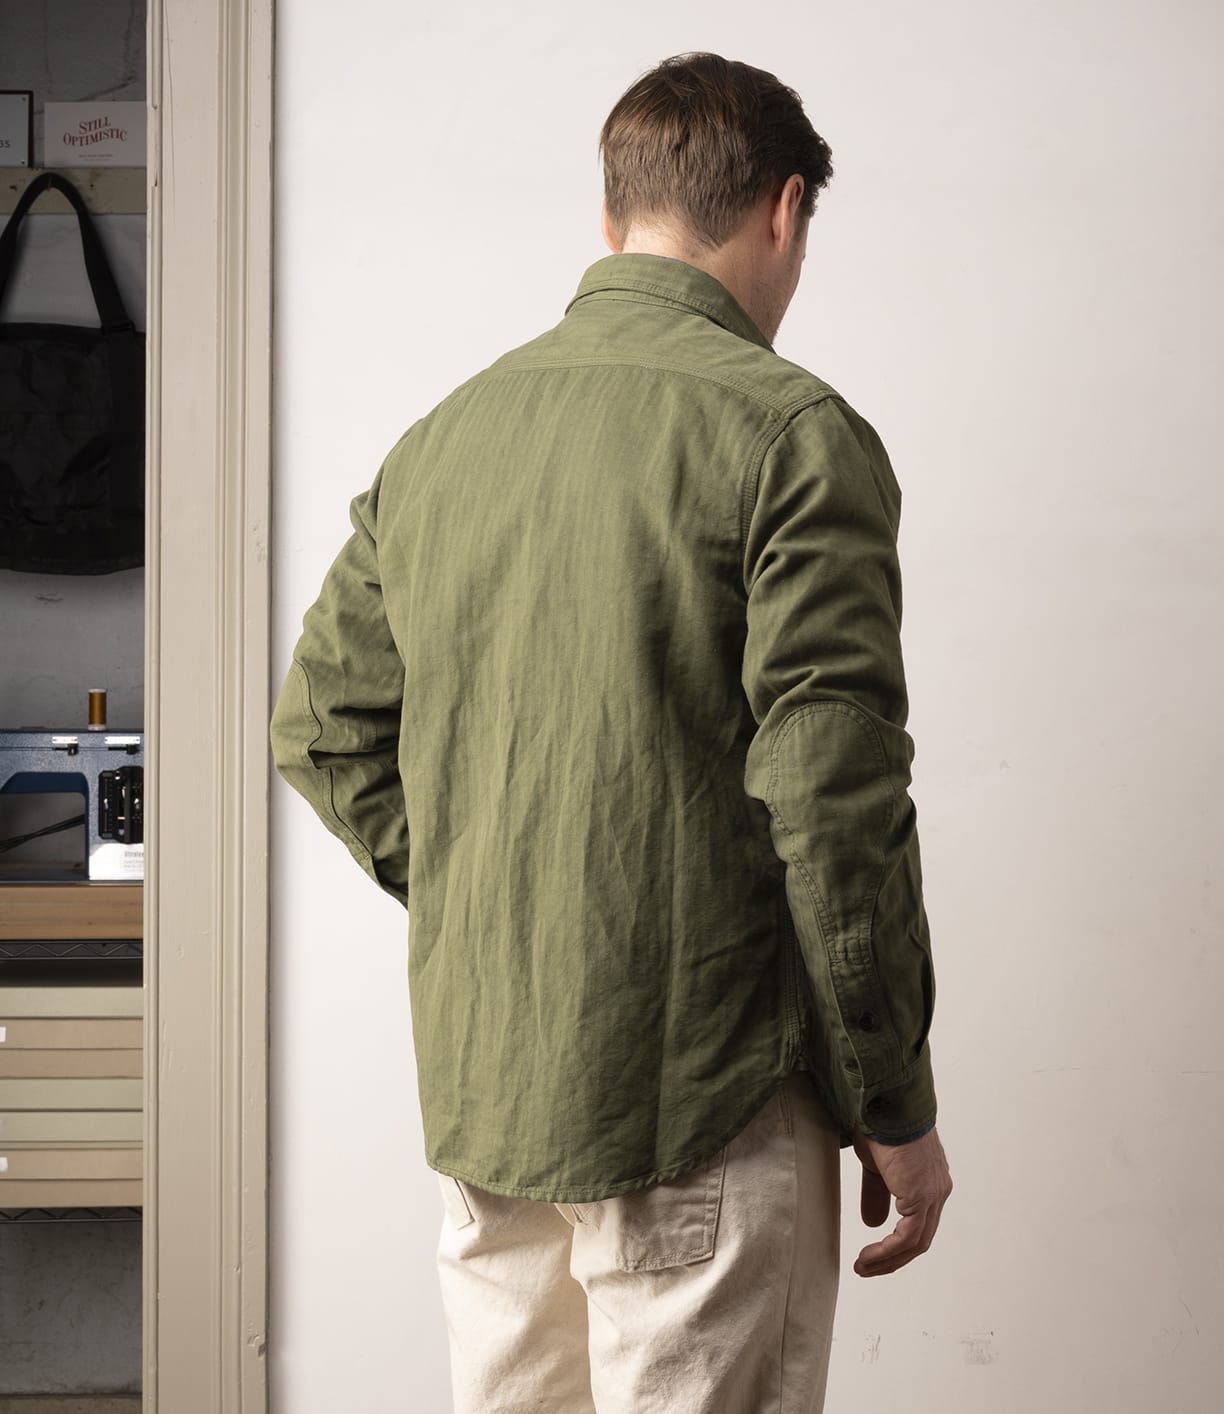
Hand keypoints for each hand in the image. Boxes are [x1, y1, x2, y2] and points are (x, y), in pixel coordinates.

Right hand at [851, 1125, 951, 1276]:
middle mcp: (937, 1190)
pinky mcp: (922, 1196)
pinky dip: (887, 1251)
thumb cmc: (880, 1125)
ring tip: (863, 1267)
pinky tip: (868, 1256)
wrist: (885, 1104)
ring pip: (915, 1243)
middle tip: (867, 1267)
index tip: (873, 1254)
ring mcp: (933, 1194)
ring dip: (887, 1260)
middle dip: (892, 1258)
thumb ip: (877, 1194)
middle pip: (919, 1238)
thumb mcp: (876, 1165)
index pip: (918, 1223)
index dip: (896, 1244)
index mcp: (929, 1181)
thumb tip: (873, 1223)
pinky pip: (908, 1237)